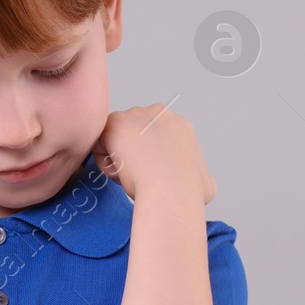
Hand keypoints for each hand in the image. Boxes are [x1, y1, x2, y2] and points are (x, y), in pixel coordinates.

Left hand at [90, 104, 214, 204]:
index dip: (150, 160)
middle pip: (134, 135)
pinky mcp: (116, 122)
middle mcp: (159, 114)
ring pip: (116, 139)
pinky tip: (119, 172)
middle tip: (139, 176)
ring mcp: (136, 115)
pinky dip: (104, 161)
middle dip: (133, 155)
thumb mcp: (204, 182)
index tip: (152, 175)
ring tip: (129, 177)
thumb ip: (195, 176)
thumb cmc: (188, 190)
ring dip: (118, 158)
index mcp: (180, 125)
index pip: (154, 139)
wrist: (171, 188)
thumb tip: (195, 183)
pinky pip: (100, 144)